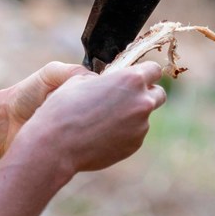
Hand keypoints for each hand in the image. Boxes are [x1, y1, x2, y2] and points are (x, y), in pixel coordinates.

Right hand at [10, 62, 166, 177]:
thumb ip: (106, 79)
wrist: (55, 145)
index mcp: (131, 79)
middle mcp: (142, 102)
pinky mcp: (134, 145)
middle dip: (146, 94)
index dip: (144, 72)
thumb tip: (111, 82)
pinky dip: (123, 133)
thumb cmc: (64, 108)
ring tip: (102, 121)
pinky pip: (134, 135)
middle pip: (158, 94)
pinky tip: (101, 135)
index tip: (135, 76)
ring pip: (144, 117)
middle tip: (125, 98)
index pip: (154, 70)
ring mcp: (140, 127)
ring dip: (131, 116)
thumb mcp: (81, 80)